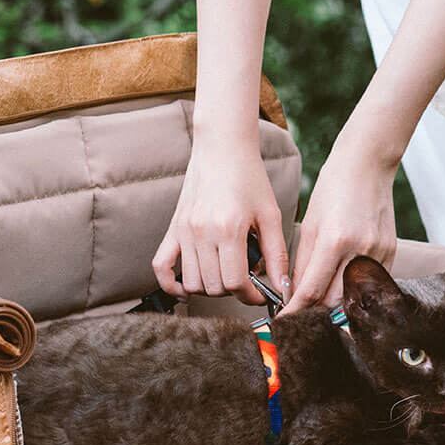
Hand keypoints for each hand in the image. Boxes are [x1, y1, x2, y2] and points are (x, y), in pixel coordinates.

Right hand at [153, 141, 289, 305]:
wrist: (222, 148)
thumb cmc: (249, 178)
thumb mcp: (270, 215)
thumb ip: (277, 255)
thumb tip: (283, 288)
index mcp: (228, 229)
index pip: (235, 283)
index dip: (251, 296)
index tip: (260, 295)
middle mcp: (202, 232)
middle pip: (213, 287)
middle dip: (234, 291)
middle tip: (246, 281)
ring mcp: (184, 231)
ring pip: (192, 283)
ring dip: (210, 288)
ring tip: (225, 276)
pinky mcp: (173, 228)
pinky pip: (161, 266)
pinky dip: (171, 285)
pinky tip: (186, 289)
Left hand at [285, 141, 396, 311]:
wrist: (367, 165)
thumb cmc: (333, 189)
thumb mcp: (310, 224)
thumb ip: (303, 263)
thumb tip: (295, 293)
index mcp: (335, 241)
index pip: (312, 291)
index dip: (295, 310)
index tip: (284, 320)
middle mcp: (360, 250)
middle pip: (335, 301)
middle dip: (314, 311)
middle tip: (299, 314)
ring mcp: (379, 253)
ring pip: (354, 297)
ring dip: (334, 304)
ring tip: (317, 303)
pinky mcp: (391, 252)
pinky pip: (370, 283)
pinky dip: (354, 289)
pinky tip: (341, 286)